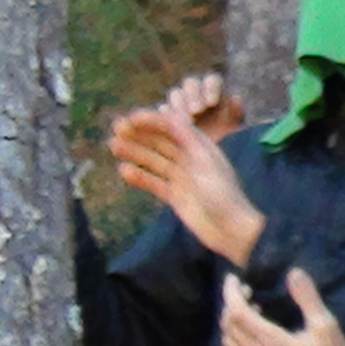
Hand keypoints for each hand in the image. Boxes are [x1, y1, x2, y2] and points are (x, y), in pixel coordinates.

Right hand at [108, 104, 265, 265]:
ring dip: (135, 152)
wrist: (230, 230)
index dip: (153, 120)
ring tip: (114, 146)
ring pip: (154, 161)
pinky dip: (139, 177)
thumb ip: (189, 139)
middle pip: (161, 142)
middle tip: (116, 129)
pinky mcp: (175, 196)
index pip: (174, 128)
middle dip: (140, 134)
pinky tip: (124, 171)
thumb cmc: (222, 194)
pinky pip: (154, 183)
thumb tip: (171, 115)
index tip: (131, 118)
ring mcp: (182, 178)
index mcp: (202, 147)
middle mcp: (190, 159)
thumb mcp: (206, 163)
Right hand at [160, 72, 245, 140]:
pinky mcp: (165, 109)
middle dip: (194, 96)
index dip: (211, 89)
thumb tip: (235, 98)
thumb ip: (236, 111)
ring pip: (176, 93)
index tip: (212, 103)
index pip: (212, 80)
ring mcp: (178, 98)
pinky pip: (163, 108)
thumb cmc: (222, 129)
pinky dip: (167, 114)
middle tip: (197, 110)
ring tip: (187, 120)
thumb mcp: (232, 122)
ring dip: (180, 105)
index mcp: (213, 87)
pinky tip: (171, 123)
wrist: (205, 143)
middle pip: (191, 83)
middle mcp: (195, 89)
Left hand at [219, 270, 344, 345]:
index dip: (231, 293)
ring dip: (232, 321)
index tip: (233, 278)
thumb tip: (294, 272)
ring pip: (229, 340)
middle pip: (228, 325)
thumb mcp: (326, 325)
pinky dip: (238, 337)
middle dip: (231, 303)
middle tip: (245, 290)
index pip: (238, 313)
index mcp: (272, 342)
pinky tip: (255, 332)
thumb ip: (307, 298)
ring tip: (250, 309)